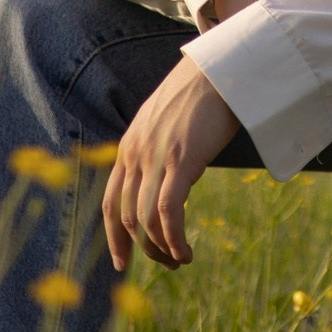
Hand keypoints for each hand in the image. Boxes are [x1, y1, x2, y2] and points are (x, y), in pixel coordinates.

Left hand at [103, 0, 323, 272]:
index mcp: (129, 147)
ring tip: (180, 260)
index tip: (122, 261)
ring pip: (145, 219)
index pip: (110, 202)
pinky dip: (174, 238)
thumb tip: (177, 181)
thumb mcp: (172, 126)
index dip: (114, 236)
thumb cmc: (204, 96)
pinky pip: (168, 211)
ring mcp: (155, 157)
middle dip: (142, 248)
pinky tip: (187, 252)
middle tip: (166, 263)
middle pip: (125, 216)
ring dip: (161, 248)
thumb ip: (164, 152)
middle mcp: (134, 154)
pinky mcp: (180, 160)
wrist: (221, 68)